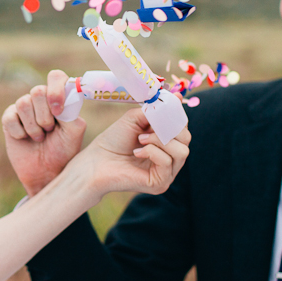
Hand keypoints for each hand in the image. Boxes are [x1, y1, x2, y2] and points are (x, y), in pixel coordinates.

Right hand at [2, 69, 85, 194]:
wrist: (45, 172)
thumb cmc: (63, 151)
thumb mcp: (74, 133)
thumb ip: (71, 113)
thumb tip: (58, 101)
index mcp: (60, 98)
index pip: (56, 77)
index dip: (55, 90)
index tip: (58, 111)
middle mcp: (42, 99)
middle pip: (38, 90)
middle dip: (44, 116)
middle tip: (49, 130)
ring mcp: (25, 107)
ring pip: (23, 102)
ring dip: (33, 127)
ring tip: (39, 137)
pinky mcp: (9, 118)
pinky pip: (10, 116)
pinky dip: (19, 132)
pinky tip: (25, 139)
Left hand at [68, 108, 190, 198]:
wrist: (95, 161)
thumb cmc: (114, 140)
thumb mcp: (136, 118)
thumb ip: (156, 110)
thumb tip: (178, 97)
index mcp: (166, 142)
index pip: (183, 127)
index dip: (175, 116)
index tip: (164, 106)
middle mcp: (170, 158)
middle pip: (186, 139)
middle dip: (168, 128)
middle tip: (147, 128)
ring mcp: (167, 172)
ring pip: (182, 151)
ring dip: (160, 140)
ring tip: (140, 140)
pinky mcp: (160, 183)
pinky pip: (168, 162)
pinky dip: (153, 152)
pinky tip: (137, 152)